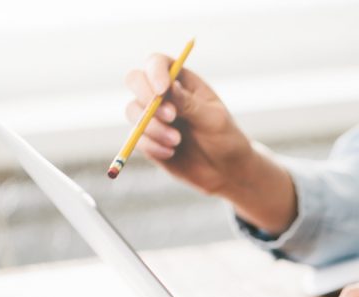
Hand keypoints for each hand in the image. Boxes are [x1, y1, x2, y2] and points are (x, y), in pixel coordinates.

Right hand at [124, 54, 295, 230]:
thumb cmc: (225, 139)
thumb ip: (190, 104)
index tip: (162, 90)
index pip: (157, 62)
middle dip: (146, 97)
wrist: (226, 172)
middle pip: (135, 80)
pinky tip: (171, 153)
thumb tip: (169, 86)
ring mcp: (152, 117)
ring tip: (176, 141)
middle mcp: (163, 95)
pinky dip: (151, 145)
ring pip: (132, 110)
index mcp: (181, 81)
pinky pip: (136, 138)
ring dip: (152, 126)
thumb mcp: (213, 120)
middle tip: (171, 117)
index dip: (155, 71)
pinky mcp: (148, 140)